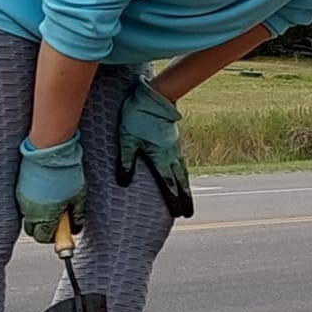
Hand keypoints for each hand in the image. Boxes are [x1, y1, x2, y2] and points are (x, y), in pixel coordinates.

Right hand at [16, 132, 85, 242]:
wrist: (49, 150)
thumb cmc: (64, 172)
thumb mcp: (79, 197)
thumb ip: (77, 216)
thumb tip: (76, 226)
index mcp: (44, 217)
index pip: (44, 238)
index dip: (55, 237)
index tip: (63, 231)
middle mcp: (29, 210)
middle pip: (33, 230)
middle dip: (45, 228)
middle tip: (59, 218)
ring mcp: (22, 198)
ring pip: (28, 216)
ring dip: (40, 214)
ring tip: (54, 201)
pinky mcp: (19, 187)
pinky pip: (25, 202)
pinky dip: (35, 202)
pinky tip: (46, 192)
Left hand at [116, 76, 193, 218]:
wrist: (153, 98)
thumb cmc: (138, 117)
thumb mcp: (127, 140)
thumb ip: (126, 162)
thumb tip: (123, 183)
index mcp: (161, 157)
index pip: (169, 184)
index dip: (174, 200)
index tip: (179, 213)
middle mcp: (171, 155)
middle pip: (180, 181)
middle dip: (184, 198)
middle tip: (188, 213)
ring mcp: (175, 148)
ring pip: (182, 172)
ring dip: (186, 187)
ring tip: (188, 198)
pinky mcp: (174, 142)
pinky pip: (181, 162)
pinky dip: (183, 173)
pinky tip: (182, 175)